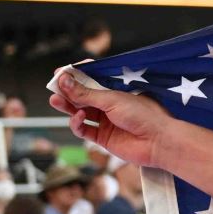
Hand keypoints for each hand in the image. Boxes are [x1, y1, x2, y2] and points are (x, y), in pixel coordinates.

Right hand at [49, 66, 172, 166]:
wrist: (159, 142)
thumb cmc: (145, 115)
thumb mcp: (112, 99)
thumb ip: (86, 93)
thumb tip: (65, 81)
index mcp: (117, 90)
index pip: (92, 79)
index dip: (76, 76)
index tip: (61, 72)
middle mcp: (110, 104)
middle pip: (83, 96)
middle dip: (67, 91)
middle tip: (54, 87)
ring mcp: (106, 121)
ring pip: (80, 112)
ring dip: (68, 106)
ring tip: (56, 100)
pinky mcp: (103, 138)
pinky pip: (84, 130)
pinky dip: (78, 123)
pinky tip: (79, 117)